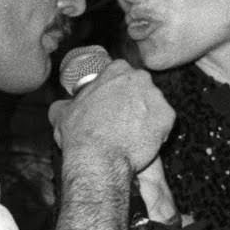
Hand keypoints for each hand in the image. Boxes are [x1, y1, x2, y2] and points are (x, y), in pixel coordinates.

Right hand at [49, 60, 174, 176]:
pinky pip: (165, 122)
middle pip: (140, 87)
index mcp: (117, 70)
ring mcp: (157, 96)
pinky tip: (142, 141)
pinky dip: (157, 132)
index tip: (113, 103)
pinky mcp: (168, 117)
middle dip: (134, 101)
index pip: (121, 74)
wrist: (100, 159)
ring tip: (131, 134)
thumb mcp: (62, 113)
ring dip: (146, 117)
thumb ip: (65, 103)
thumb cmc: (81, 135)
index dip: (116, 91)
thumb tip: (61, 106)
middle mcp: (140, 78)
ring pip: (153, 105)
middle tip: (122, 120)